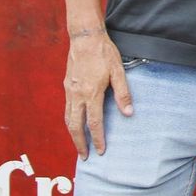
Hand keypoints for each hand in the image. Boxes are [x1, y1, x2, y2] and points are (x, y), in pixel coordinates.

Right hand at [64, 29, 133, 158]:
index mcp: (91, 93)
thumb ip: (123, 94)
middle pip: (75, 126)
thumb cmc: (104, 53)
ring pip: (68, 118)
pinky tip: (75, 124)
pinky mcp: (67, 86)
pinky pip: (67, 109)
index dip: (98, 139)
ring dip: (73, 134)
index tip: (101, 151)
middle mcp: (77, 95)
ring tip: (79, 144)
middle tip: (84, 157)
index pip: (94, 123)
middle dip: (79, 143)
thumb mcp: (118, 72)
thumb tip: (128, 114)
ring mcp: (70, 91)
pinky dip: (70, 121)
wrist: (84, 38)